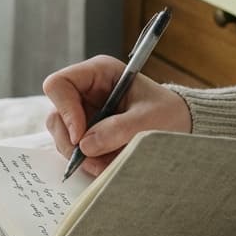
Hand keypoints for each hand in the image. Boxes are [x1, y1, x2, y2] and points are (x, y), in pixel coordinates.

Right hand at [42, 55, 191, 175]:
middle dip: (70, 141)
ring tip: (106, 162)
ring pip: (61, 136)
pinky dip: (87, 161)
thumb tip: (86, 145)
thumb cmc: (167, 113)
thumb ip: (120, 129)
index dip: (64, 110)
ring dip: (80, 155)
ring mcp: (83, 112)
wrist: (180, 126)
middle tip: (90, 158)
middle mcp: (85, 91)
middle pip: (56, 115)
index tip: (80, 136)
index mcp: (98, 73)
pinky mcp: (86, 132)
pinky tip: (107, 162)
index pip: (59, 85)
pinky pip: (73, 149)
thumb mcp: (150, 120)